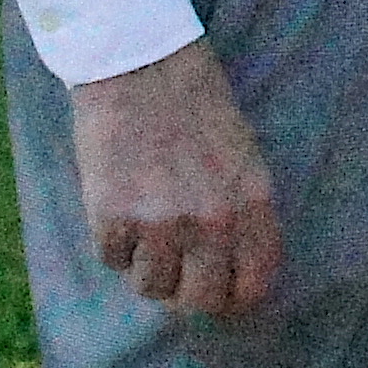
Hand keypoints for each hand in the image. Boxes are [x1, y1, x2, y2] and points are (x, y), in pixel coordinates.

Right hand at [66, 38, 283, 315]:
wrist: (141, 64)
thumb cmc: (196, 103)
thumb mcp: (242, 155)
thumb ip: (241, 213)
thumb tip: (230, 268)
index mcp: (252, 205)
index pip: (254, 284)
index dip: (236, 298)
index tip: (222, 295)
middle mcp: (211, 222)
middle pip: (201, 302)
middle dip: (188, 295)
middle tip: (176, 277)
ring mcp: (160, 224)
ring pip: (151, 288)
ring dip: (147, 269)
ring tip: (144, 233)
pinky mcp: (112, 218)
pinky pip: (112, 261)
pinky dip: (114, 245)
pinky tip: (119, 209)